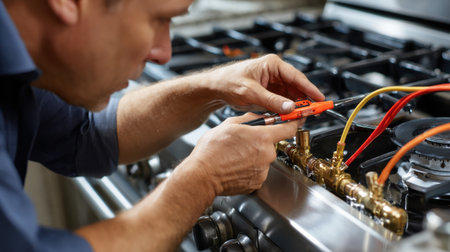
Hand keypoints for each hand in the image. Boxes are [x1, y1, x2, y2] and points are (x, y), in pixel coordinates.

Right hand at [185, 113, 300, 195]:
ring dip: (254, 155)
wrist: (202, 176)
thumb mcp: (229, 125)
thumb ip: (249, 119)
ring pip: (264, 158)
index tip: (295, 119)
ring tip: (236, 155)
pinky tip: (236, 165)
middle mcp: (266, 155)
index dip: (293, 122)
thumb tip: (259, 117)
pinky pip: (258, 171)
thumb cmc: (211, 152)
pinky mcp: (257, 182)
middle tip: (244, 141)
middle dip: (261, 141)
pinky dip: (250, 168)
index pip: (289, 128)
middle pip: (272, 143)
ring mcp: (263, 170)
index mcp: (262, 137)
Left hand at [205, 54, 324, 113]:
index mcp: (272, 65)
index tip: (320, 99)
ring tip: (300, 116)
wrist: (215, 88)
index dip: (310, 89)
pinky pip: (282, 100)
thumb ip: (272, 101)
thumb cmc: (229, 82)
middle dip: (303, 100)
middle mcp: (274, 72)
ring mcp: (272, 82)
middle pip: (296, 87)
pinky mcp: (268, 91)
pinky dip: (285, 108)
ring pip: (290, 95)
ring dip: (294, 106)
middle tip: (311, 112)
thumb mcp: (251, 93)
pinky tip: (288, 116)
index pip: (297, 77)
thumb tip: (290, 108)